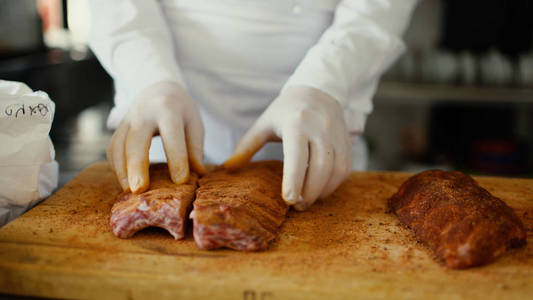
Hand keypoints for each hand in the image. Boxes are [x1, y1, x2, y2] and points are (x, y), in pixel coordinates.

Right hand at [107, 81, 204, 192]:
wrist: (158, 88)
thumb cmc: (181, 111)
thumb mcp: (194, 123)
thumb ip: (195, 148)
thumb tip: (198, 173)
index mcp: (168, 108)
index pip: (172, 135)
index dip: (177, 159)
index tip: (181, 181)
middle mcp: (143, 112)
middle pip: (136, 140)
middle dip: (136, 166)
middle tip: (139, 190)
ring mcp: (127, 119)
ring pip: (118, 145)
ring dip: (122, 170)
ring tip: (130, 191)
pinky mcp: (117, 128)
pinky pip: (112, 148)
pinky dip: (116, 167)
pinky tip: (124, 182)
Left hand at [224, 86, 351, 209]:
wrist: (319, 90)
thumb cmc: (286, 110)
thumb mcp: (264, 124)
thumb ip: (246, 147)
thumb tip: (228, 168)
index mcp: (296, 123)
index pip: (297, 156)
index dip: (294, 179)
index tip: (289, 200)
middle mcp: (320, 128)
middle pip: (320, 167)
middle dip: (310, 192)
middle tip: (297, 206)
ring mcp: (337, 135)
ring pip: (336, 170)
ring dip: (323, 191)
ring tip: (308, 201)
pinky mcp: (347, 142)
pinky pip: (345, 168)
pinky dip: (334, 184)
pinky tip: (321, 190)